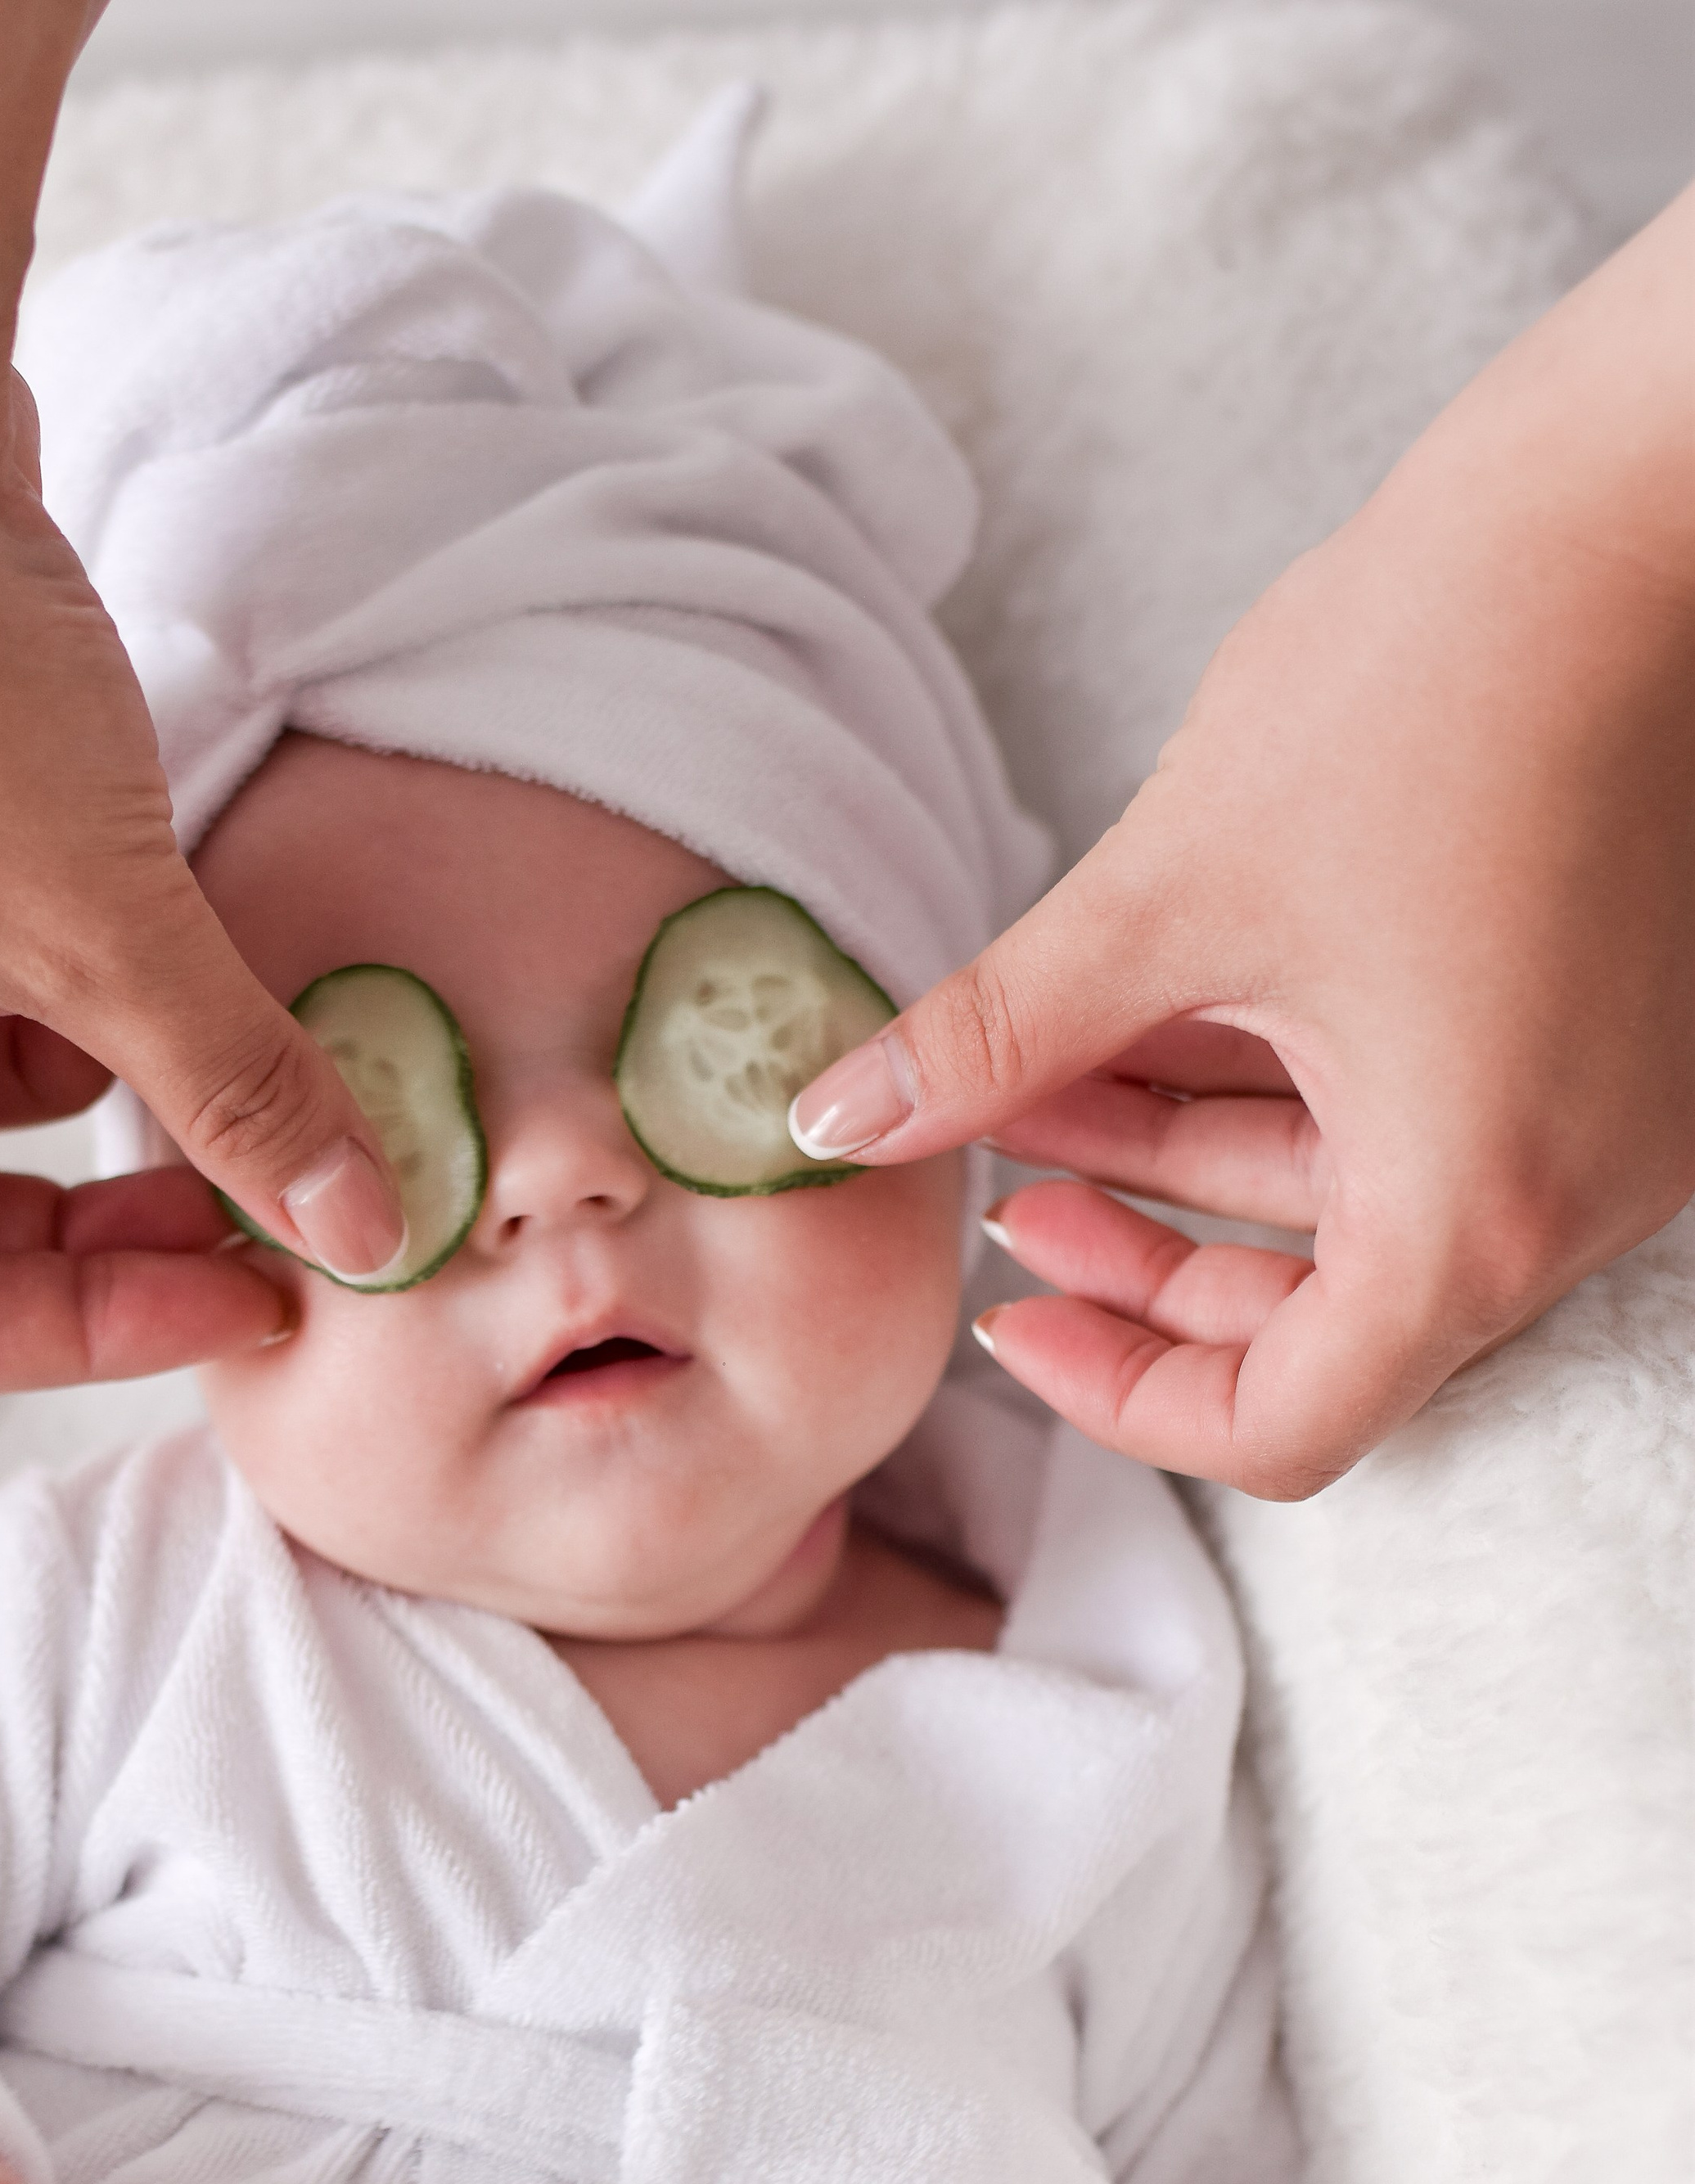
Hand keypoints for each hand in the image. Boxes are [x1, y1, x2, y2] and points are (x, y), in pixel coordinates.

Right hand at [0, 0, 404, 1403]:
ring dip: (108, 1109)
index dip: (105, 1337)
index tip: (259, 1297)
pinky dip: (74, 1007)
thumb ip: (243, 1095)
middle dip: (110, 1234)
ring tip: (239, 1054)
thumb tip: (365, 1228)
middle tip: (271, 1211)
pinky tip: (169, 952)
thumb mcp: (111, 933)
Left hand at [790, 184, 1694, 1496]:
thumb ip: (993, 1038)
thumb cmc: (1436, 679)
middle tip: (1000, 1185)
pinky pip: (1428, 1120)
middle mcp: (1569, 1201)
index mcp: (1478, 1211)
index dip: (1118, 1396)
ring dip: (1190, 1158)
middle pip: (1321, 1326)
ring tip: (1037, 1076)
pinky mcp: (1609, 1038)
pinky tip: (1154, 1019)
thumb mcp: (1169, 891)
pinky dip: (1288, 1093)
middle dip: (1139, 1259)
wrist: (1631, 499)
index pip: (1284, 1427)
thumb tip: (826, 1120)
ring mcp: (1604, 1124)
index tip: (1004, 1316)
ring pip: (1361, 1209)